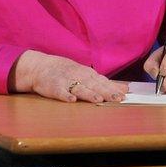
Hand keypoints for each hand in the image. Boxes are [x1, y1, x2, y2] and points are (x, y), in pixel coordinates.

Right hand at [10, 50, 127, 102]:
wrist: (40, 67)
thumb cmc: (66, 72)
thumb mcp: (86, 74)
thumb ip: (104, 82)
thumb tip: (125, 89)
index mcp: (87, 73)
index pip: (102, 81)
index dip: (113, 88)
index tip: (124, 95)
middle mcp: (78, 76)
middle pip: (94, 84)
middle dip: (106, 91)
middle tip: (117, 98)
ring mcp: (65, 81)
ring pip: (79, 88)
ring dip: (88, 93)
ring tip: (98, 99)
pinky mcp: (53, 87)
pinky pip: (60, 92)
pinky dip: (65, 95)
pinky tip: (71, 100)